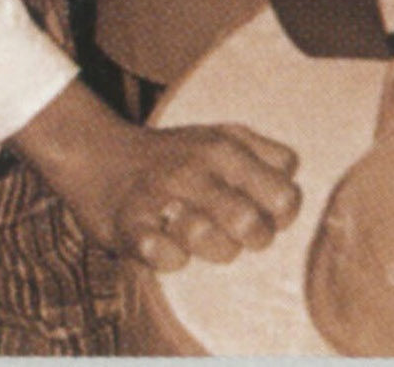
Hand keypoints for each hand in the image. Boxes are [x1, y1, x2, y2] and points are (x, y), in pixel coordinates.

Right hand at [11, 82, 300, 274]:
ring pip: (211, 242)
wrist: (99, 154)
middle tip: (239, 235)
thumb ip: (267, 153)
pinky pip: (166, 257)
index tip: (268, 217)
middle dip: (253, 239)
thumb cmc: (176, 154)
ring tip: (204, 238)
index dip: (282, 215)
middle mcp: (195, 170)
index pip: (283, 195)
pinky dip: (172, 258)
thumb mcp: (225, 136)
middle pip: (251, 224)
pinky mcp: (129, 227)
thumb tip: (294, 176)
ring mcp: (160, 198)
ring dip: (215, 250)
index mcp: (226, 148)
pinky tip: (168, 245)